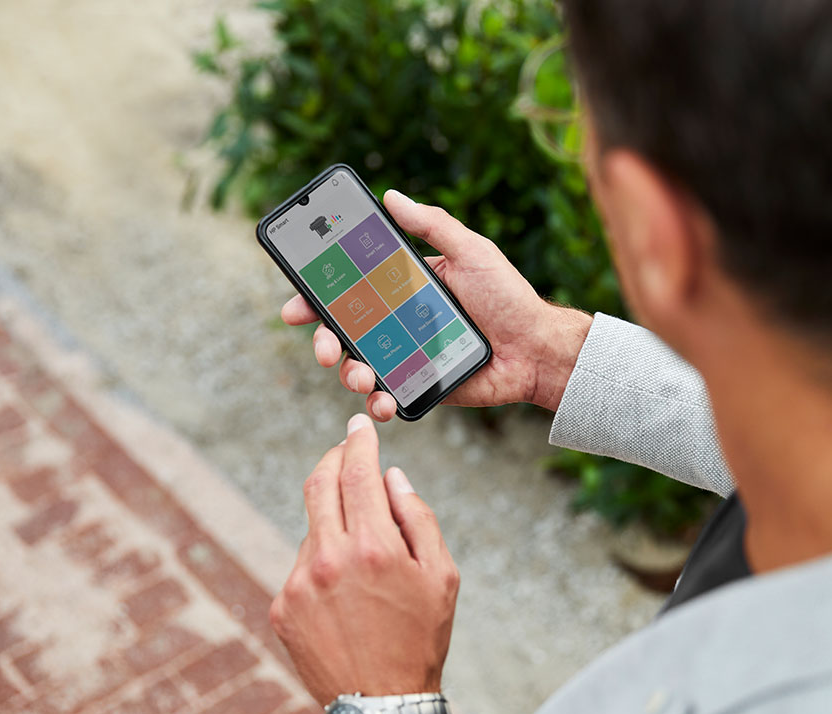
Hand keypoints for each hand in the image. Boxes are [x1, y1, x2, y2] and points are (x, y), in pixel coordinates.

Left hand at [270, 414, 461, 704]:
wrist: (381, 706)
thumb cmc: (420, 640)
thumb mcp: (441, 577)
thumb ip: (417, 518)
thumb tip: (392, 477)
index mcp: (372, 547)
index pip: (357, 471)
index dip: (357, 441)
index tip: (357, 426)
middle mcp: (328, 560)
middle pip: (319, 484)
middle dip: (332, 460)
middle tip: (345, 452)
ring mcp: (298, 584)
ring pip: (313, 529)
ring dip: (334, 526)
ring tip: (364, 562)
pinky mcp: (282, 607)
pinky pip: (301, 568)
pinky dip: (321, 566)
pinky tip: (344, 597)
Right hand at [280, 189, 593, 421]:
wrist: (537, 348)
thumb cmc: (508, 297)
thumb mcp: (471, 251)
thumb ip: (432, 225)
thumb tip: (391, 195)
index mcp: (403, 288)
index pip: (349, 290)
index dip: (316, 298)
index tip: (294, 306)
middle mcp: (398, 322)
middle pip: (343, 332)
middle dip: (323, 341)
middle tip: (324, 348)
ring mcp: (406, 356)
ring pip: (358, 367)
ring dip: (348, 373)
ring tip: (359, 375)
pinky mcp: (420, 386)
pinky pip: (387, 395)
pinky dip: (377, 401)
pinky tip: (380, 398)